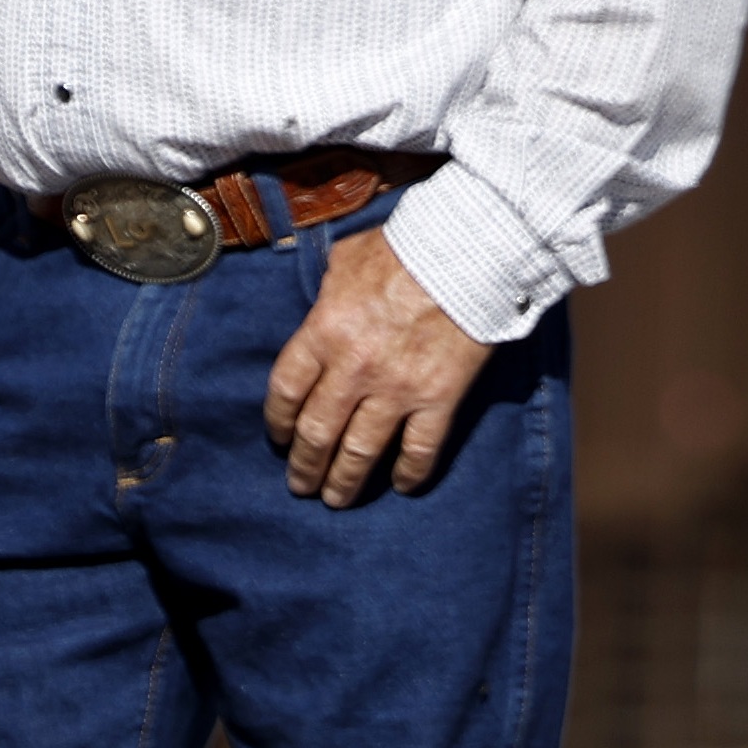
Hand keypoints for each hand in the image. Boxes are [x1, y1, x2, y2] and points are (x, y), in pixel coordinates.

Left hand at [262, 228, 492, 504]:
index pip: (286, 391)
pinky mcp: (439, 400)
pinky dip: (409, 473)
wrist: (469, 254)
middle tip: (299, 485)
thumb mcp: (345, 261)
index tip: (279, 438)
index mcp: (323, 332)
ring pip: (361, 451)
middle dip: (305, 465)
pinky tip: (402, 487)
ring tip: (335, 499)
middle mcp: (353, 368)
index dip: (278, 421)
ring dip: (344, 480)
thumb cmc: (404, 248)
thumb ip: (326, 293)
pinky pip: (419, 449)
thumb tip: (320, 306)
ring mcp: (397, 389)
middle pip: (317, 431)